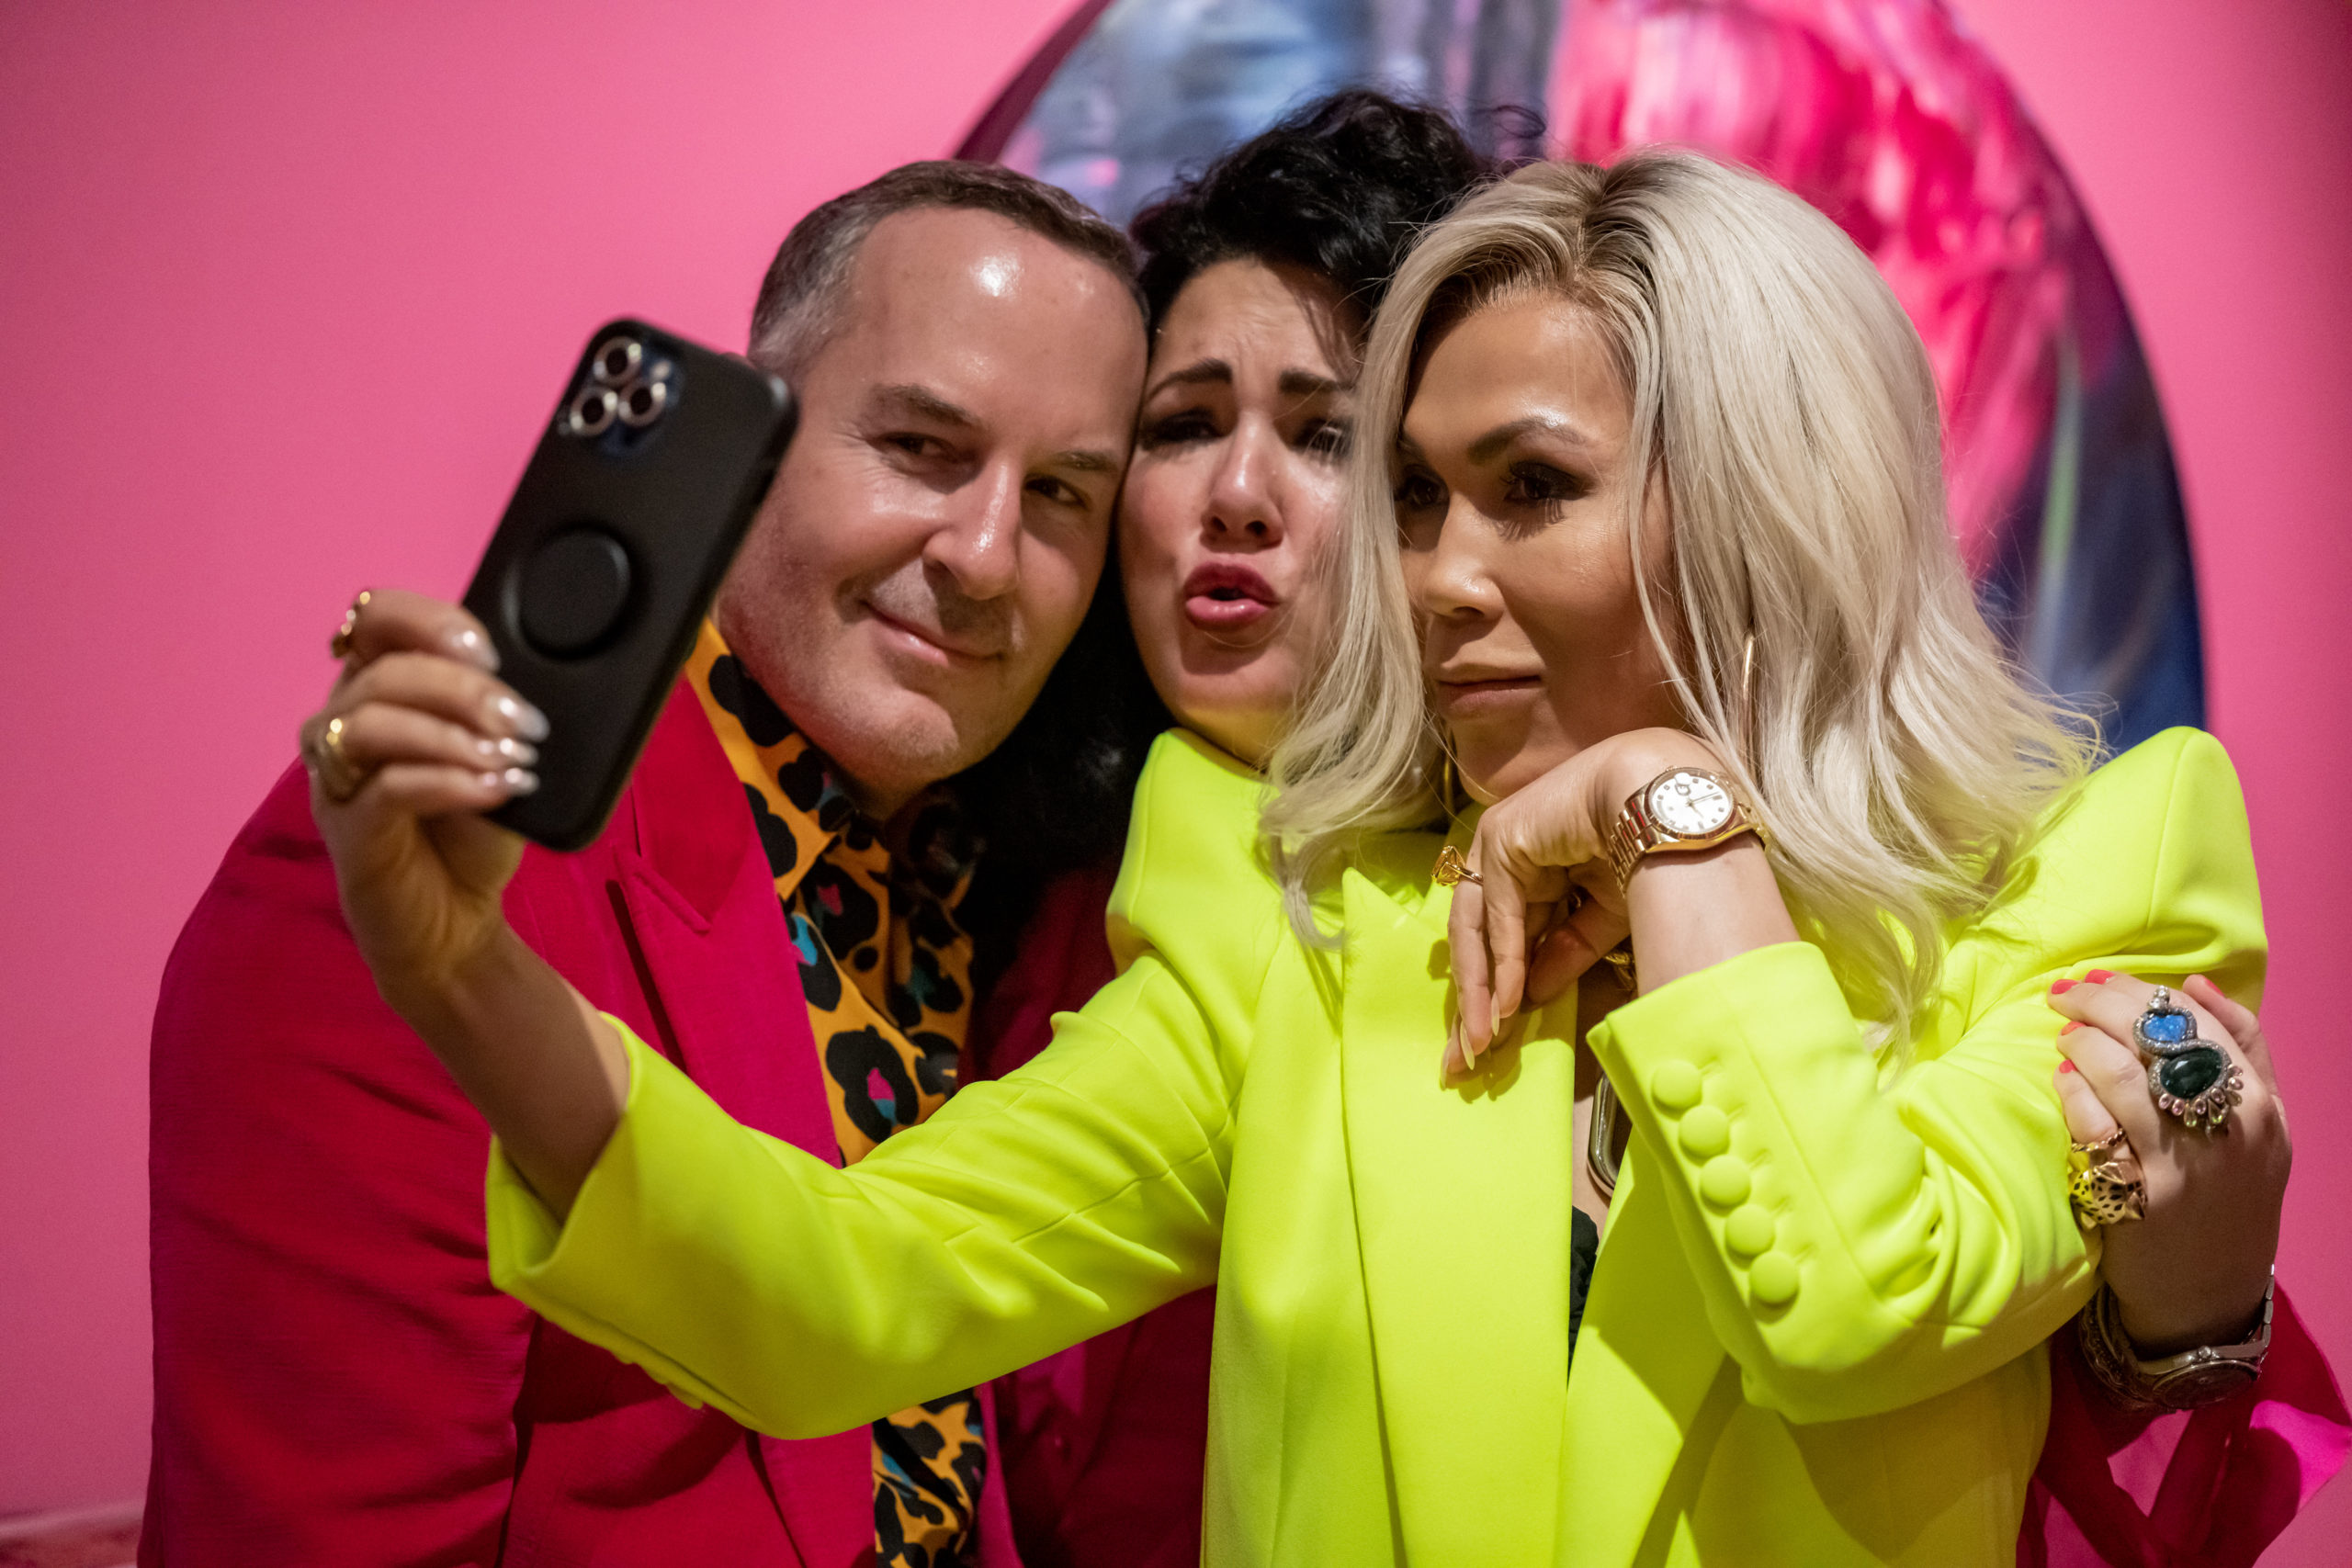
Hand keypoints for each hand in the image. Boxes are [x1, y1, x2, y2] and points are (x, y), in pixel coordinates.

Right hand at [301, 589, 543, 1008]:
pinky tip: (494, 792)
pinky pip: (385, 789)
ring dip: (451, 733)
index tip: (490, 652)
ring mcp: (339, 778)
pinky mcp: (348, 830)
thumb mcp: (502, 756)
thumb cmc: (472, 830)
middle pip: (383, 671)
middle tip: (524, 724)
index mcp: (379, 687)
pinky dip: (448, 782)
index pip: (376, 617)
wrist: (454, 926)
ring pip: (370, 723)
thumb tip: (552, 677)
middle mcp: (345, 722)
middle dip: (463, 689)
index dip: (429, 619)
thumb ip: (505, 710)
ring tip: (510, 761)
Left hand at [1444, 728, 1714, 1075]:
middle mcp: (1506, 855)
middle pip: (1477, 939)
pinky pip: (1498, 917)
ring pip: (1476, 932)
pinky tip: (1506, 1005)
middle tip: (1464, 1059)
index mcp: (1531, 867)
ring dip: (1480, 992)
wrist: (1667, 801)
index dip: (1496, 992)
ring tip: (1480, 1043)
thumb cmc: (1648, 850)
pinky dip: (1501, 964)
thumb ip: (1563, 953)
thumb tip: (1530, 1000)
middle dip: (1474, 1002)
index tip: (1489, 1044)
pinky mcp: (1500, 841)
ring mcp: (1497, 844)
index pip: (1502, 939)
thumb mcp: (1602, 917)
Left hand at [2048, 972, 2290, 1354]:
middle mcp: (2229, 1130)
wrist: (2211, 1295)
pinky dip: (2072, 1093)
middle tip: (2064, 995)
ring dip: (2079, 1041)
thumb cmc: (2231, 1198)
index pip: (2195, 1021)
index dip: (2138, 990)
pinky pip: (2094, 1125)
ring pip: (2120, 1073)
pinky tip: (2061, 1081)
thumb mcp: (2262, 1127)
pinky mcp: (2139, 1196)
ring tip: (2062, 1036)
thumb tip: (2194, 982)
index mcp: (2261, 1106)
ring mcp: (2183, 1164)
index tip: (2098, 979)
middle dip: (2099, 1002)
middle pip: (2154, 1037)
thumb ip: (2242, 1052)